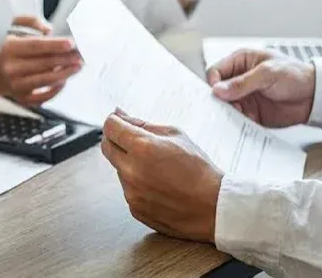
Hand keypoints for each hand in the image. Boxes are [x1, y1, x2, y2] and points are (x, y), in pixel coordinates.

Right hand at [0, 16, 81, 105]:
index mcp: (9, 48)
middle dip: (65, 59)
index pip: (35, 46)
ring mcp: (16, 85)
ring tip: (78, 66)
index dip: (54, 45)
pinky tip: (64, 80)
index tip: (70, 43)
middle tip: (80, 55)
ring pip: (45, 80)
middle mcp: (11, 68)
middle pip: (43, 63)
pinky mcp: (22, 98)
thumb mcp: (16, 27)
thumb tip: (48, 30)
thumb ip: (32, 21)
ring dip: (65, 73)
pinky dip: (55, 90)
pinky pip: (43, 97)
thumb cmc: (13, 49)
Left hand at [101, 110, 221, 242]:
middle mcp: (132, 171)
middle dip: (116, 139)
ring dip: (129, 163)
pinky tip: (158, 184)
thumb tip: (120, 114)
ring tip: (157, 168)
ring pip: (119, 169)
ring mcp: (131, 192)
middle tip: (133, 139)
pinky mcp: (134, 208)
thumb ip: (142, 124)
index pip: (110, 127)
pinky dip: (137, 183)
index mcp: (142, 148)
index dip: (114, 121)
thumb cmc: (199, 170)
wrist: (214, 207)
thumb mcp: (175, 135)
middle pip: (107, 147)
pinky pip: (128, 189)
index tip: (119, 121)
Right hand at [207, 49, 315, 126]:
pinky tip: (247, 120)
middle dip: (220, 100)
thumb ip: (242, 83)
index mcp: (241, 61)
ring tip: (241, 113)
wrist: (315, 97)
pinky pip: (236, 118)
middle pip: (217, 90)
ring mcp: (244, 96)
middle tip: (227, 106)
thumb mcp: (268, 74)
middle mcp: (239, 79)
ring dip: (229, 112)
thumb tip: (218, 90)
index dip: (214, 83)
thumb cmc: (296, 75)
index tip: (219, 93)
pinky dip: (238, 122)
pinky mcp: (250, 112)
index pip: (216, 72)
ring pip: (225, 106)